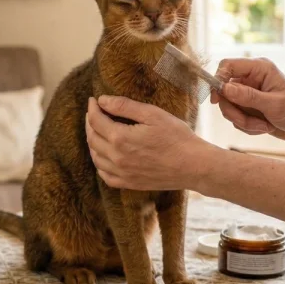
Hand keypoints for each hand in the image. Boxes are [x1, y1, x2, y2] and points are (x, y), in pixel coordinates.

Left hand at [85, 95, 203, 190]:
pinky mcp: (129, 183)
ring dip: (93, 142)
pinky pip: (105, 175)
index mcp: (121, 138)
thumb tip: (102, 100)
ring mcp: (122, 173)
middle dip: (90, 123)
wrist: (194, 166)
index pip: (96, 121)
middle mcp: (116, 158)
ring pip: (96, 157)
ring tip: (97, 131)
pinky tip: (104, 156)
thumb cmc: (177, 137)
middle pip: (92, 138)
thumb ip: (124, 106)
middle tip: (94, 112)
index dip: (92, 108)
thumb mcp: (152, 114)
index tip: (93, 100)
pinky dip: (100, 164)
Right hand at [211, 58, 284, 141]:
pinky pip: (234, 117)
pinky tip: (264, 127)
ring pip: (228, 107)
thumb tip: (224, 88)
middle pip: (224, 91)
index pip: (228, 65)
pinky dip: (246, 126)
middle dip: (234, 111)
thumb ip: (248, 96)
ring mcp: (247, 93)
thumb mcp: (274, 105)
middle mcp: (250, 78)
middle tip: (248, 123)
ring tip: (263, 126)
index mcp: (259, 69)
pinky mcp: (247, 107)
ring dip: (242, 121)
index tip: (217, 100)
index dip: (218, 80)